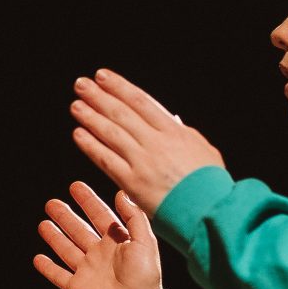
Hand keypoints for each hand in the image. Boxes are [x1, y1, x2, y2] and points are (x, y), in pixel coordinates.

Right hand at [33, 180, 163, 288]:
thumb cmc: (145, 278)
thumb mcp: (145, 242)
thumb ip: (134, 217)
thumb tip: (121, 194)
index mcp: (117, 243)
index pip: (100, 216)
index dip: (88, 201)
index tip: (75, 186)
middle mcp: (100, 255)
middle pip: (79, 230)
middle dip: (66, 216)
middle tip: (52, 203)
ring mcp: (87, 271)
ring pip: (67, 249)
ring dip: (55, 237)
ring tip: (43, 224)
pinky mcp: (77, 288)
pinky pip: (58, 275)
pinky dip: (48, 268)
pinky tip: (38, 258)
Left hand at [69, 68, 224, 210]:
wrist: (210, 211)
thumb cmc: (211, 184)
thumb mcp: (203, 150)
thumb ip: (183, 134)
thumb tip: (171, 119)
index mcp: (175, 132)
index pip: (141, 102)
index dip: (120, 87)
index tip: (103, 76)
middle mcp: (156, 143)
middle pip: (122, 113)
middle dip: (100, 96)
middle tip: (81, 84)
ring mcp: (143, 162)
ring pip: (111, 133)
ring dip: (91, 117)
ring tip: (76, 105)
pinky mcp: (132, 183)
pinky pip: (106, 160)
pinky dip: (91, 146)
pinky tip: (78, 134)